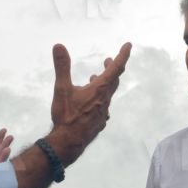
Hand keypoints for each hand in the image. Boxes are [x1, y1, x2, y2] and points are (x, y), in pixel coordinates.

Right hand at [48, 42, 130, 163]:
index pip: (116, 68)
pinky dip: (98, 99)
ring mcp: (103, 113)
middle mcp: (105, 100)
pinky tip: (91, 102)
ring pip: (107, 94)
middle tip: (108, 60)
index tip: (128, 45)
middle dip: (112, 68)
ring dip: (103, 84)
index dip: (123, 55)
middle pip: (113, 81)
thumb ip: (62, 67)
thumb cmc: (66, 116)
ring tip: (93, 78)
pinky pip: (102, 107)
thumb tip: (59, 46)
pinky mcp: (99, 122)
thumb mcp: (61, 89)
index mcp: (99, 90)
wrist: (68, 143)